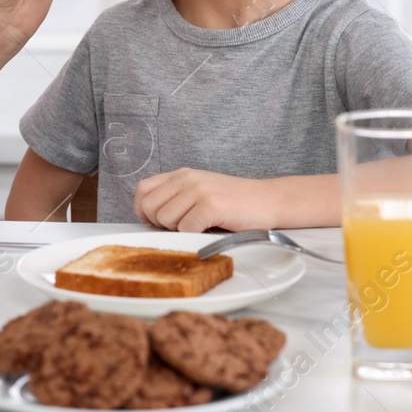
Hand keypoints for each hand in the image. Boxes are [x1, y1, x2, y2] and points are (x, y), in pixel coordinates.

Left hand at [133, 168, 275, 232]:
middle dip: (161, 224)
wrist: (269, 200)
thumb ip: (175, 199)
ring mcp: (198, 191)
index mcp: (181, 175)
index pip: (143, 190)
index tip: (157, 222)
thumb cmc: (235, 202)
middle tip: (183, 226)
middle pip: (150, 207)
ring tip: (200, 226)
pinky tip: (210, 229)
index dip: (144, 210)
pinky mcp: (210, 205)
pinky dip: (195, 236)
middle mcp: (187, 179)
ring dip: (179, 230)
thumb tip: (146, 218)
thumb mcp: (200, 192)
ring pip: (165, 220)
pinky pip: (186, 229)